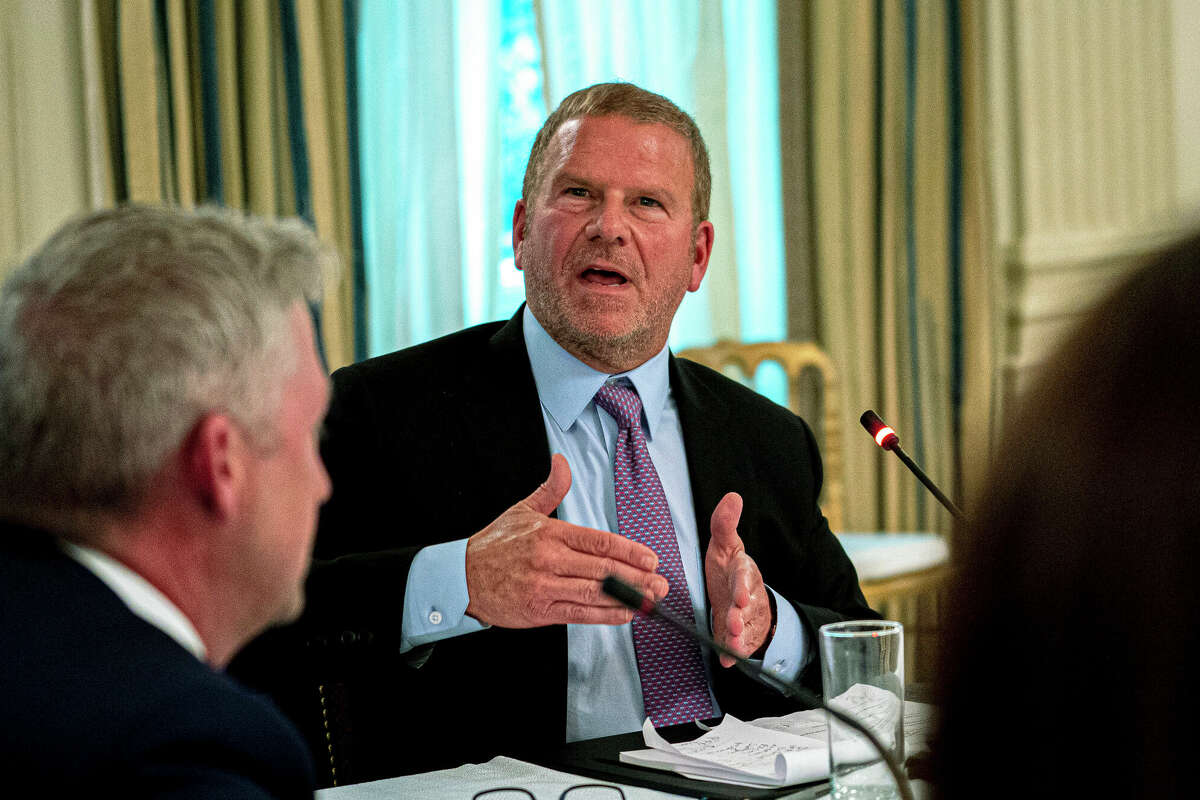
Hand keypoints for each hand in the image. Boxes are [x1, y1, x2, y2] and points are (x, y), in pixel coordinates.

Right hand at [465, 454, 668, 627]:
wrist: (460, 577)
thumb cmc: (493, 546)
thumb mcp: (522, 510)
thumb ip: (550, 488)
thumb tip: (562, 463)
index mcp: (550, 533)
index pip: (598, 542)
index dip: (629, 551)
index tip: (650, 559)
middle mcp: (549, 559)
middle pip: (602, 569)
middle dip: (636, 577)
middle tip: (660, 583)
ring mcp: (544, 586)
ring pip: (594, 592)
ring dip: (627, 598)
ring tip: (650, 600)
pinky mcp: (539, 610)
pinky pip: (578, 613)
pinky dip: (605, 615)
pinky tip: (624, 614)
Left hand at [705, 492, 771, 666]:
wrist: (741, 596)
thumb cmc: (730, 569)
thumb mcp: (724, 545)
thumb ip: (724, 523)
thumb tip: (733, 496)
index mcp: (744, 572)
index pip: (746, 578)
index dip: (744, 587)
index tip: (739, 596)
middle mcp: (749, 596)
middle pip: (747, 608)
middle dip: (740, 616)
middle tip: (732, 622)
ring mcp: (747, 618)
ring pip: (746, 629)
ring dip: (739, 637)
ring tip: (731, 644)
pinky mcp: (742, 636)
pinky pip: (740, 647)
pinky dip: (733, 655)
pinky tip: (727, 661)